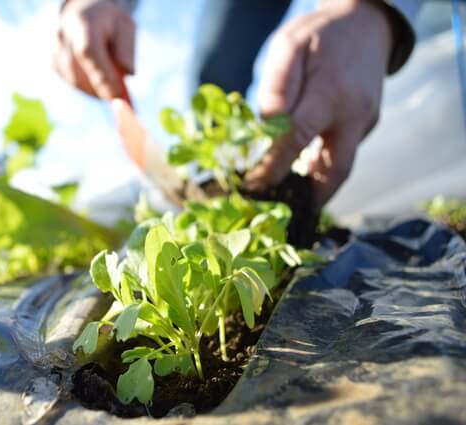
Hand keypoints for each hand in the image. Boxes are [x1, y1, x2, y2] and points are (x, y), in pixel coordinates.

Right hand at [53, 0, 134, 98]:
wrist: (86, 11)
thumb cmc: (109, 23)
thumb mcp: (125, 27)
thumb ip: (126, 49)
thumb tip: (128, 74)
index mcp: (83, 22)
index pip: (88, 52)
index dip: (101, 76)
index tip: (116, 95)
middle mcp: (63, 34)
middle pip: (77, 70)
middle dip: (99, 88)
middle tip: (117, 98)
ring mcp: (54, 49)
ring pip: (74, 80)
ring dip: (94, 90)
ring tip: (110, 87)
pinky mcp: (53, 61)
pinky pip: (70, 82)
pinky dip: (86, 88)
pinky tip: (97, 83)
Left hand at [247, 0, 392, 207]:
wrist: (367, 24)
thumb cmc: (321, 35)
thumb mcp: (291, 46)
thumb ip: (279, 86)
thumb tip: (267, 126)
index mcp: (331, 94)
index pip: (298, 139)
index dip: (274, 167)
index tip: (253, 186)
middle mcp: (355, 115)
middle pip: (335, 171)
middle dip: (309, 200)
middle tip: (282, 217)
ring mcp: (366, 122)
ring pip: (341, 167)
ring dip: (316, 190)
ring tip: (287, 205)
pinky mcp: (367, 125)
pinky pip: (343, 153)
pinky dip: (323, 170)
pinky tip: (301, 178)